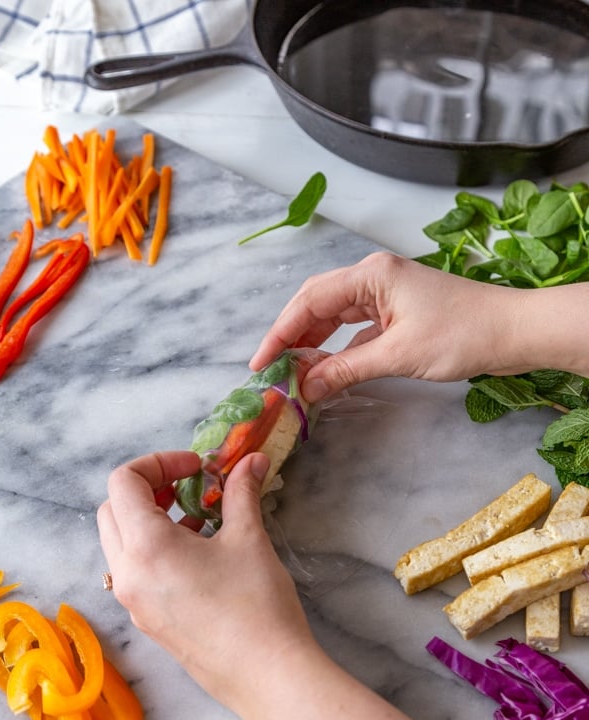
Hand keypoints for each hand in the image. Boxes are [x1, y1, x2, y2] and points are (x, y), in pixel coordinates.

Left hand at [97, 450, 312, 713]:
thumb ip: (242, 492)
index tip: (197, 468)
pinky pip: (135, 572)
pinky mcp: (148, 621)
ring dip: (150, 520)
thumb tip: (252, 460)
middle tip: (189, 488)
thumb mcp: (248, 539)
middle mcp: (127, 574)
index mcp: (145, 547)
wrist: (266, 674)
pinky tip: (199, 555)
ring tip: (198, 519)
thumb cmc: (256, 602)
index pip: (124, 482)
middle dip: (148, 489)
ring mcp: (134, 602)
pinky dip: (155, 550)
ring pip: (121, 543)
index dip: (159, 462)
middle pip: (113, 510)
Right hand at [250, 251, 526, 400]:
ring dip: (315, 343)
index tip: (262, 363)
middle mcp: (374, 278)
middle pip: (318, 304)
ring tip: (293, 372)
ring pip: (336, 317)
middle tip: (272, 370)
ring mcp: (386, 294)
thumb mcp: (398, 356)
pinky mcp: (398, 312)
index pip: (310, 300)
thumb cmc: (463, 335)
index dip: (281, 332)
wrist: (514, 332)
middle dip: (292, 336)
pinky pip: (356, 328)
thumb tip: (306, 388)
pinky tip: (328, 369)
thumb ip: (346, 370)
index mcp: (371, 275)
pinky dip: (339, 348)